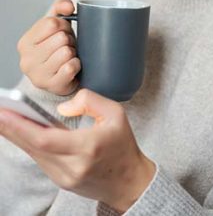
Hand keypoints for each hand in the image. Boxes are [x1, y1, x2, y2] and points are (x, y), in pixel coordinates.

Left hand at [0, 89, 155, 212]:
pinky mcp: (61, 181)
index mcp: (88, 147)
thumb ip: (90, 100)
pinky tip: (18, 130)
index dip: (21, 126)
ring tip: (3, 117)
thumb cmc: (123, 144)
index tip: (5, 112)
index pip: (46, 139)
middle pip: (33, 147)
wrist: (129, 182)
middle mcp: (73, 166)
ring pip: (34, 153)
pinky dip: (28, 143)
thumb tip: (61, 108)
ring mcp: (65, 177)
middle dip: (10, 128)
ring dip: (15, 135)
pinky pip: (40, 159)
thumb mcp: (116, 113)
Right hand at [18, 0, 80, 94]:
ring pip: (66, 52)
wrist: (60, 77)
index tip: (63, 32)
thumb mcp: (55, 25)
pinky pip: (71, 67)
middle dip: (69, 40)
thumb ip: (60, 7)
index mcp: (25, 42)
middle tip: (67, 47)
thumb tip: (69, 7)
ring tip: (68, 57)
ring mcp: (38, 75)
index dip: (64, 25)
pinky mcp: (53, 86)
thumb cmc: (57, 48)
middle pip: (61, 38)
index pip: (52, 23)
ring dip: (73, 53)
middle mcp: (27, 60)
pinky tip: (72, 67)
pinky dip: (77, 65)